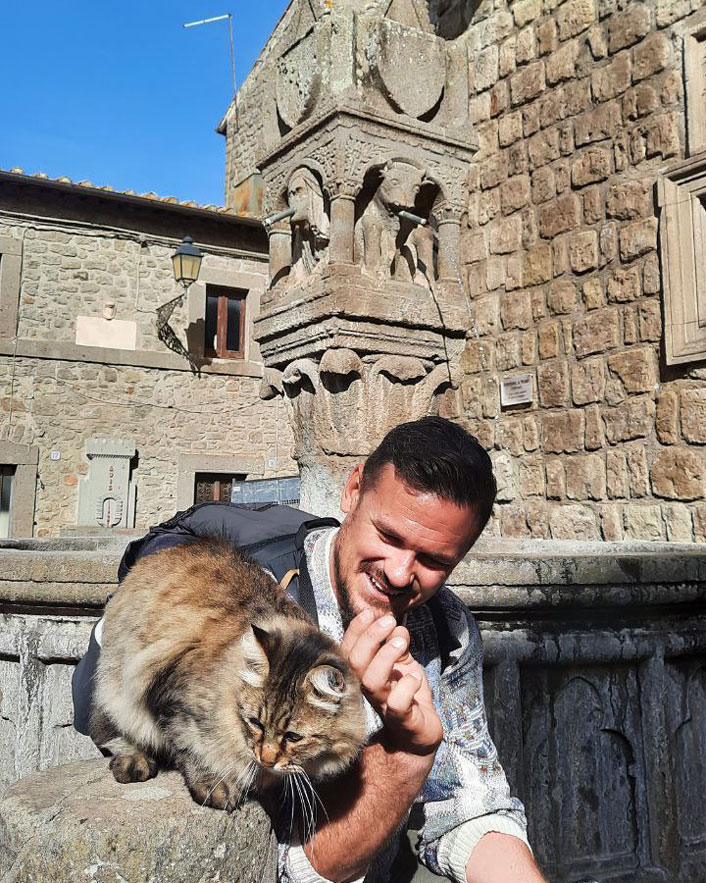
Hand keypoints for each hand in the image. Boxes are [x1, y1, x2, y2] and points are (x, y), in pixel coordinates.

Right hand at [341, 610, 442, 755]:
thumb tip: (393, 625)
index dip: (356, 630)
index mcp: (364, 673)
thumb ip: (396, 644)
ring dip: (386, 655)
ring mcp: (384, 705)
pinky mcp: (403, 720)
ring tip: (402, 642)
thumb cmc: (407, 696)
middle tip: (389, 622)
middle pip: (355, 662)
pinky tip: (415, 678)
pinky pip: (398, 704)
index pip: (348, 650)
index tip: (370, 613)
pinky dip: (407, 686)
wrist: (419, 734)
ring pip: (372, 680)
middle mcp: (368, 690)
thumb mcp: (401, 664)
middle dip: (371, 637)